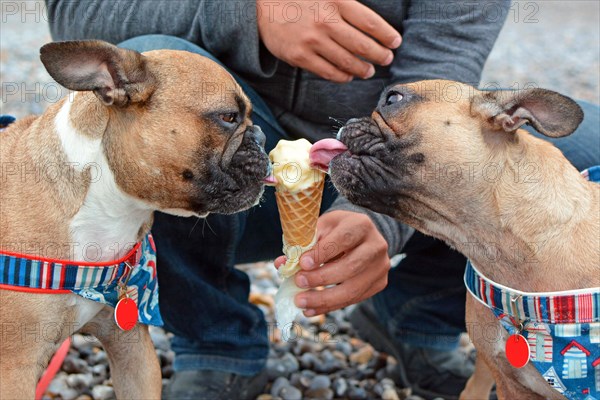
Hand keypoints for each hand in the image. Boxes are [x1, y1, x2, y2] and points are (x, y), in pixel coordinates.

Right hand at [256, 0, 401, 82]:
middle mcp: (326, 22)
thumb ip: (347, 3)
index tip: (395, 42)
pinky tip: (348, 76)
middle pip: (362, 45)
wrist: (262, 5)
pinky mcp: (300, 57)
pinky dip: (341, 76)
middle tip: (387, 59)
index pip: (370, 23)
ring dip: (362, 69)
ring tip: (368, 71)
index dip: (387, 35)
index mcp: (336, 1)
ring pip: (346, 62)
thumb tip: (370, 22)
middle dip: (379, 55)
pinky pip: (327, 72)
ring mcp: (312, 41)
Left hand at [274, 210, 389, 315]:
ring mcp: (380, 267)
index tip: (302, 263)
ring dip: (324, 299)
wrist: (361, 236)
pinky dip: (329, 306)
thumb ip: (304, 243)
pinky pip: (353, 299)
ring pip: (353, 289)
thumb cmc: (336, 230)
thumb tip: (282, 264)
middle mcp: (376, 246)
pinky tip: (311, 310)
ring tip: (301, 303)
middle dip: (321, 278)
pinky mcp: (378, 284)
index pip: (343, 239)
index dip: (322, 253)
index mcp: (361, 225)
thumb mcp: (322, 228)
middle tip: (298, 283)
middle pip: (350, 267)